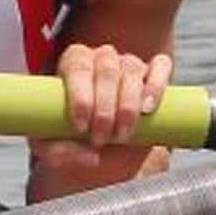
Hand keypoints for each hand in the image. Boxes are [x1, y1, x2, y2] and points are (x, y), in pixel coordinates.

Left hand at [57, 41, 172, 147]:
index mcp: (73, 63)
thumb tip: (90, 156)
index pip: (77, 67)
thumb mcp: (54, 147)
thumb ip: (59, 153)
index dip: (80, 96)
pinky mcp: (155, 73)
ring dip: (128, 106)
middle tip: (101, 139)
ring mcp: (129, 63)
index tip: (81, 127)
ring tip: (122, 135)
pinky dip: (156, 85)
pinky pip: (161, 66)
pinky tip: (148, 108)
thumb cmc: (73, 139)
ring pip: (132, 70)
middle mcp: (102, 57)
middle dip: (104, 109)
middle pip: (106, 70)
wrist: (104, 147)